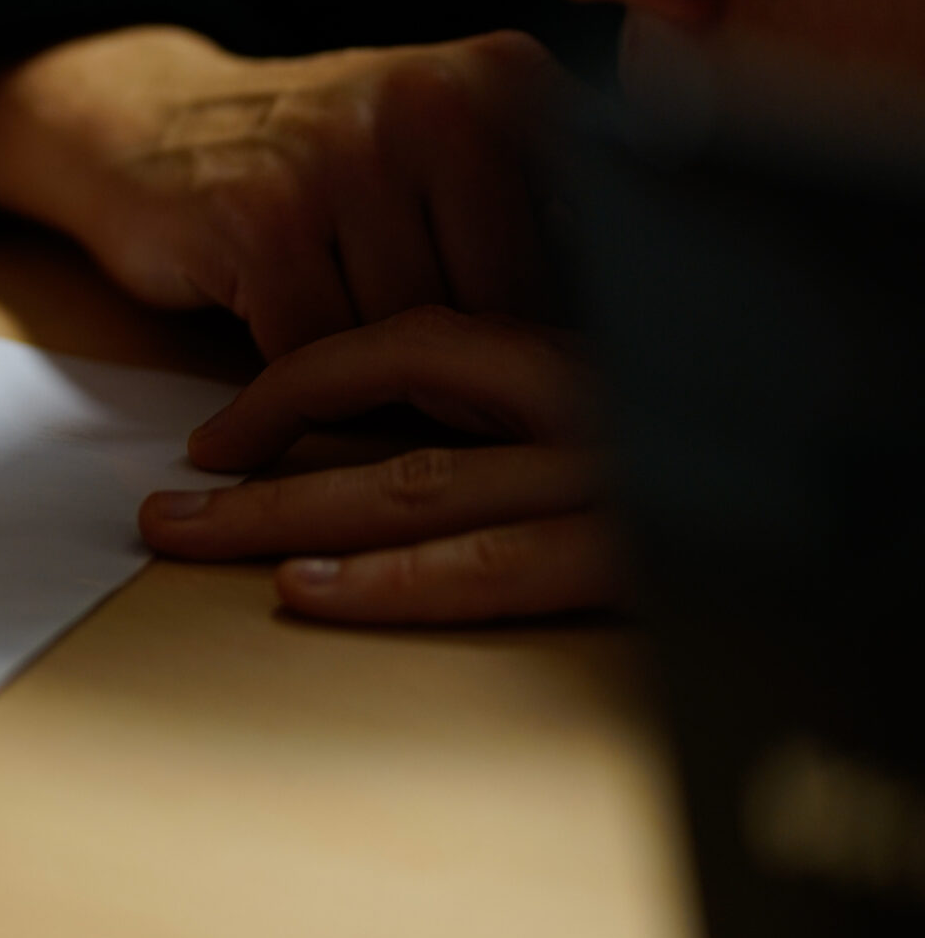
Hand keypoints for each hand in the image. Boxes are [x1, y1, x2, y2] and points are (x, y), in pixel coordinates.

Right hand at [0, 26, 561, 356]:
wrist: (145, 126)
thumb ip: (537, 214)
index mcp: (502, 81)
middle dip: (456, 359)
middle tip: (412, 363)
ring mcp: (343, 154)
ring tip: (338, 332)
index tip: (522, 355)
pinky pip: (319, 352)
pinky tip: (274, 325)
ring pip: (407, 337)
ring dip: (369, 369)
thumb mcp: (442, 153)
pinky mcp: (261, 219)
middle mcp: (431, 101)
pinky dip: (296, 369)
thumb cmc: (312, 168)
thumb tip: (641, 345)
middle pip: (495, 305)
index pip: (581, 253)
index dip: (551, 327)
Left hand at [137, 307, 623, 621]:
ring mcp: (617, 476)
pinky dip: (391, 580)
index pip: (413, 348)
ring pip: (417, 487)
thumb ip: (550, 420)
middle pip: (391, 418)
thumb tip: (429, 451)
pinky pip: (491, 566)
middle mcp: (589, 404)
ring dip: (291, 515)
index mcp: (582, 359)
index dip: (301, 387)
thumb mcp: (643, 416)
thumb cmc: (775, 453)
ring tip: (192, 538)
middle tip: (161, 507)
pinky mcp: (641, 557)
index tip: (217, 441)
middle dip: (262, 464)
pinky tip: (307, 589)